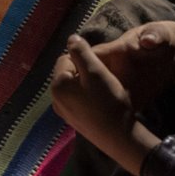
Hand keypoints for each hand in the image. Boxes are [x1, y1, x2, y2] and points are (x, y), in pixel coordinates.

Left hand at [50, 35, 157, 175]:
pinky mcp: (74, 122)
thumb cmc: (108, 101)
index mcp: (57, 85)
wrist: (119, 137)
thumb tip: (71, 38)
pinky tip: (102, 103)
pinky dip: (88, 98)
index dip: (84, 58)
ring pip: (74, 87)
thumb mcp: (95, 70)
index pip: (66, 59)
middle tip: (103, 79)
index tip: (100, 67)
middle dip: (84, 72)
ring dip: (87, 84)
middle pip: (68, 73)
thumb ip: (81, 52)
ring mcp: (64, 113)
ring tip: (104, 91)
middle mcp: (55, 99)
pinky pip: (78, 101)